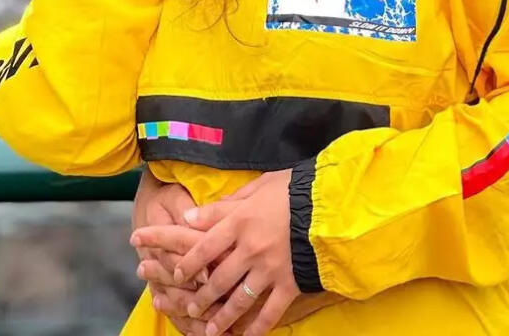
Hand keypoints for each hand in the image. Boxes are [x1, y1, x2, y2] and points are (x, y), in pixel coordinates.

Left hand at [131, 170, 299, 335]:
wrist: (332, 205)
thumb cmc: (294, 190)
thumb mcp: (258, 187)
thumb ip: (223, 204)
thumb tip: (188, 216)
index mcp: (241, 221)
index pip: (204, 247)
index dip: (187, 264)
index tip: (175, 275)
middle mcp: (250, 249)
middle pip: (217, 278)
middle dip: (200, 297)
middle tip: (191, 307)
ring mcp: (269, 269)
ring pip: (238, 300)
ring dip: (221, 318)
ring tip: (209, 331)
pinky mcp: (288, 284)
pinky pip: (269, 313)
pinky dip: (256, 329)